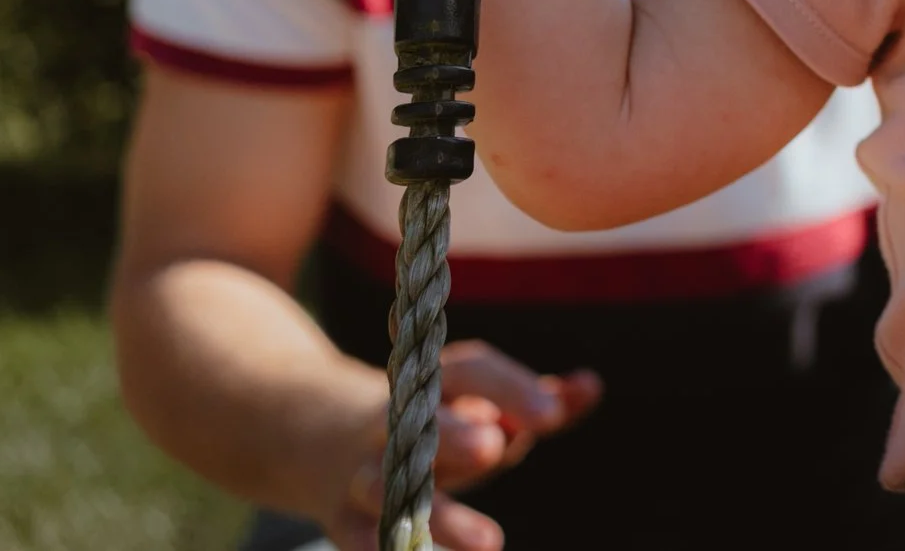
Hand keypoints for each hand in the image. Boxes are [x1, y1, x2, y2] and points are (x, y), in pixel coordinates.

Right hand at [320, 341, 602, 550]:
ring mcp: (363, 467)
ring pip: (388, 486)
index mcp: (434, 383)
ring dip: (440, 515)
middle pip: (418, 420)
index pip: (470, 371)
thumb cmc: (428, 423)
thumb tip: (590, 387)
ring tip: (491, 544)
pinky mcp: (341, 515)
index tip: (554, 415)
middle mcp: (394, 419)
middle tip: (494, 448)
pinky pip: (360, 538)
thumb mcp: (478, 405)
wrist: (314, 435)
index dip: (510, 388)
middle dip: (453, 434)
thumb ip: (534, 400)